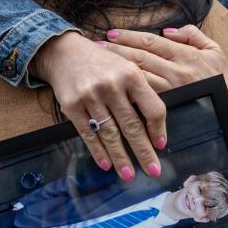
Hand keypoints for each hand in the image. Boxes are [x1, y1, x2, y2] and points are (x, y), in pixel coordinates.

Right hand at [31, 31, 166, 179]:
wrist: (65, 52)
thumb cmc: (103, 64)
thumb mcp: (127, 68)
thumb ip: (142, 93)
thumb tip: (155, 129)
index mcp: (132, 74)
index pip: (152, 108)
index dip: (158, 130)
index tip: (161, 146)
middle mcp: (112, 85)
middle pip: (132, 126)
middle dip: (143, 152)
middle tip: (153, 171)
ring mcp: (90, 96)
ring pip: (110, 134)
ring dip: (121, 157)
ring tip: (129, 174)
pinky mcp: (72, 105)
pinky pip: (88, 133)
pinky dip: (98, 151)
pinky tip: (106, 164)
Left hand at [104, 25, 227, 143]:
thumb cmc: (224, 79)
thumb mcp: (214, 50)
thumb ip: (192, 36)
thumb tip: (168, 31)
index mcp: (185, 55)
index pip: (151, 42)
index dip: (129, 36)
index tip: (111, 33)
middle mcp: (176, 71)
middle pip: (139, 58)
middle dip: (116, 50)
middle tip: (96, 46)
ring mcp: (172, 91)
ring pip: (139, 78)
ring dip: (118, 70)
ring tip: (100, 64)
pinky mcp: (171, 107)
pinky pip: (145, 99)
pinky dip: (128, 93)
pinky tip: (113, 89)